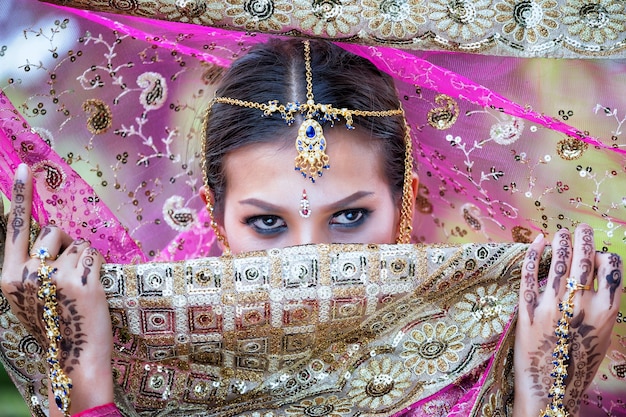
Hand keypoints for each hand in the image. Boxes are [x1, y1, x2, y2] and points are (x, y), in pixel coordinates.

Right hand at [1, 164, 113, 415]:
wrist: (74, 357)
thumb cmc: (53, 323)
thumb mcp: (27, 295)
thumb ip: (28, 265)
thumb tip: (42, 234)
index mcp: (8, 277)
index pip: (14, 228)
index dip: (21, 196)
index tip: (25, 169)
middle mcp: (28, 273)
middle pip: (53, 231)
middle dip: (64, 243)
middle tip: (65, 274)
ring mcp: (55, 276)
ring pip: (77, 243)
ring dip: (82, 257)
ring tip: (77, 287)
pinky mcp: (83, 279)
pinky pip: (94, 254)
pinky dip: (97, 266)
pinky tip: (90, 288)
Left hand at [514, 225, 621, 416]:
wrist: (551, 389)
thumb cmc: (579, 365)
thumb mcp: (602, 337)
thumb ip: (603, 309)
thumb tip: (601, 281)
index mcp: (605, 312)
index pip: (610, 269)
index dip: (603, 256)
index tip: (597, 252)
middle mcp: (580, 305)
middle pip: (584, 260)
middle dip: (584, 239)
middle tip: (581, 229)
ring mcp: (552, 306)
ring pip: (558, 264)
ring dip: (560, 243)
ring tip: (560, 232)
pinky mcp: (527, 310)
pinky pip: (530, 276)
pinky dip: (533, 255)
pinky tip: (537, 242)